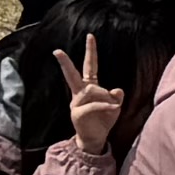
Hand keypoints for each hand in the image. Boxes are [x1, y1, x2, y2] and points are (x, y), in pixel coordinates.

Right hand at [60, 35, 127, 155]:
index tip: (90, 36)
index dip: (91, 51)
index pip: (90, 66)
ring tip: (110, 108)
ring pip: (95, 90)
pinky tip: (115, 109)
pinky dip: (107, 106)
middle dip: (65, 63)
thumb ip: (116, 95)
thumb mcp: (115, 105)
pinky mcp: (78, 112)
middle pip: (73, 74)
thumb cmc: (104, 120)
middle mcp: (81, 93)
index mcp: (90, 87)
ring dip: (107, 99)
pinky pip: (95, 104)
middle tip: (57, 51)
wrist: (95, 138)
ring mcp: (77, 102)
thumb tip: (116, 89)